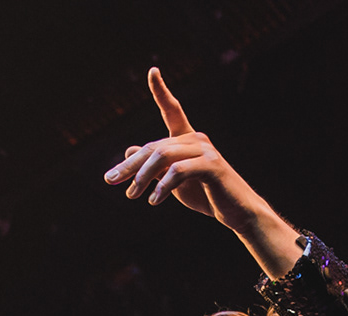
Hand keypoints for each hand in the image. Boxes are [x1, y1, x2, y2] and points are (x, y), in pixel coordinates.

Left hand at [103, 68, 302, 277]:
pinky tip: (153, 201)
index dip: (161, 90)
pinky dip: (163, 186)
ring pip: (162, 156)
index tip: (153, 70)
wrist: (236, 212)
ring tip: (131, 195)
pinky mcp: (211, 166)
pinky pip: (178, 171)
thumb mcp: (173, 181)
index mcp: (187, 139)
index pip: (172, 110)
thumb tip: (129, 149)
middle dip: (130, 165)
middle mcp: (196, 138)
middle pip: (153, 146)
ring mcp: (205, 150)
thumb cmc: (205, 195)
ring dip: (142, 177)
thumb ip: (154, 166)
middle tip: (110, 180)